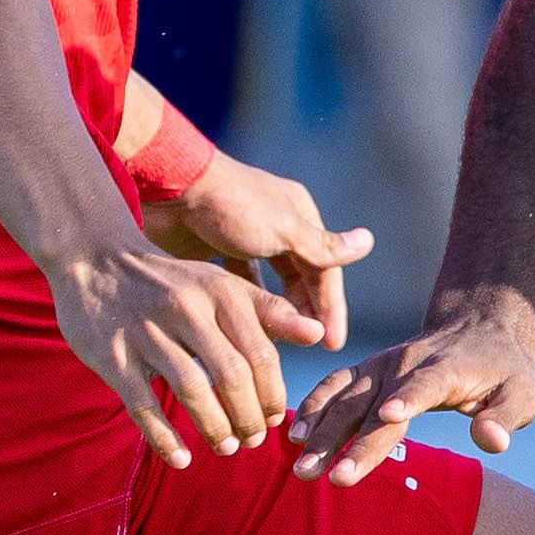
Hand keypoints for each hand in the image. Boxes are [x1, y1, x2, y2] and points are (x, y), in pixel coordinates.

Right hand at [51, 240, 327, 468]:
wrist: (95, 260)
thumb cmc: (172, 283)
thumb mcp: (222, 286)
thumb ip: (270, 312)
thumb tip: (319, 334)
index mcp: (220, 293)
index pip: (260, 354)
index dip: (273, 394)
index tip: (276, 419)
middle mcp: (186, 310)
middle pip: (232, 376)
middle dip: (249, 418)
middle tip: (254, 440)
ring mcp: (147, 333)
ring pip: (192, 392)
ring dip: (216, 429)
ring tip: (226, 448)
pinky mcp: (113, 356)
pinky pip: (144, 406)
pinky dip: (166, 439)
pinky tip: (182, 458)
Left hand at [142, 151, 371, 354]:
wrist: (167, 187)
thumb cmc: (228, 207)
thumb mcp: (282, 230)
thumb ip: (322, 246)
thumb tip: (368, 243)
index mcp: (299, 216)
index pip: (325, 270)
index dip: (330, 308)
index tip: (333, 344)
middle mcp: (277, 225)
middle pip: (301, 277)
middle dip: (308, 312)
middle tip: (312, 347)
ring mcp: (246, 237)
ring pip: (272, 282)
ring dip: (279, 309)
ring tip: (281, 343)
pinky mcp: (217, 248)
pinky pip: (241, 281)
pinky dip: (248, 301)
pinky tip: (246, 324)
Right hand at [288, 287, 534, 486]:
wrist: (477, 327)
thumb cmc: (503, 371)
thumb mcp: (522, 393)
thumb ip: (505, 417)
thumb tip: (491, 440)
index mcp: (447, 369)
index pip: (426, 385)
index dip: (409, 399)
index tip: (389, 417)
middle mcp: (407, 363)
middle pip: (373, 403)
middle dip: (349, 440)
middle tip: (327, 477)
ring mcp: (381, 364)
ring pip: (345, 397)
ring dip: (320, 430)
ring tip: (301, 464)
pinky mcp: (365, 368)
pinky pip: (332, 385)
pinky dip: (311, 407)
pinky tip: (293, 437)